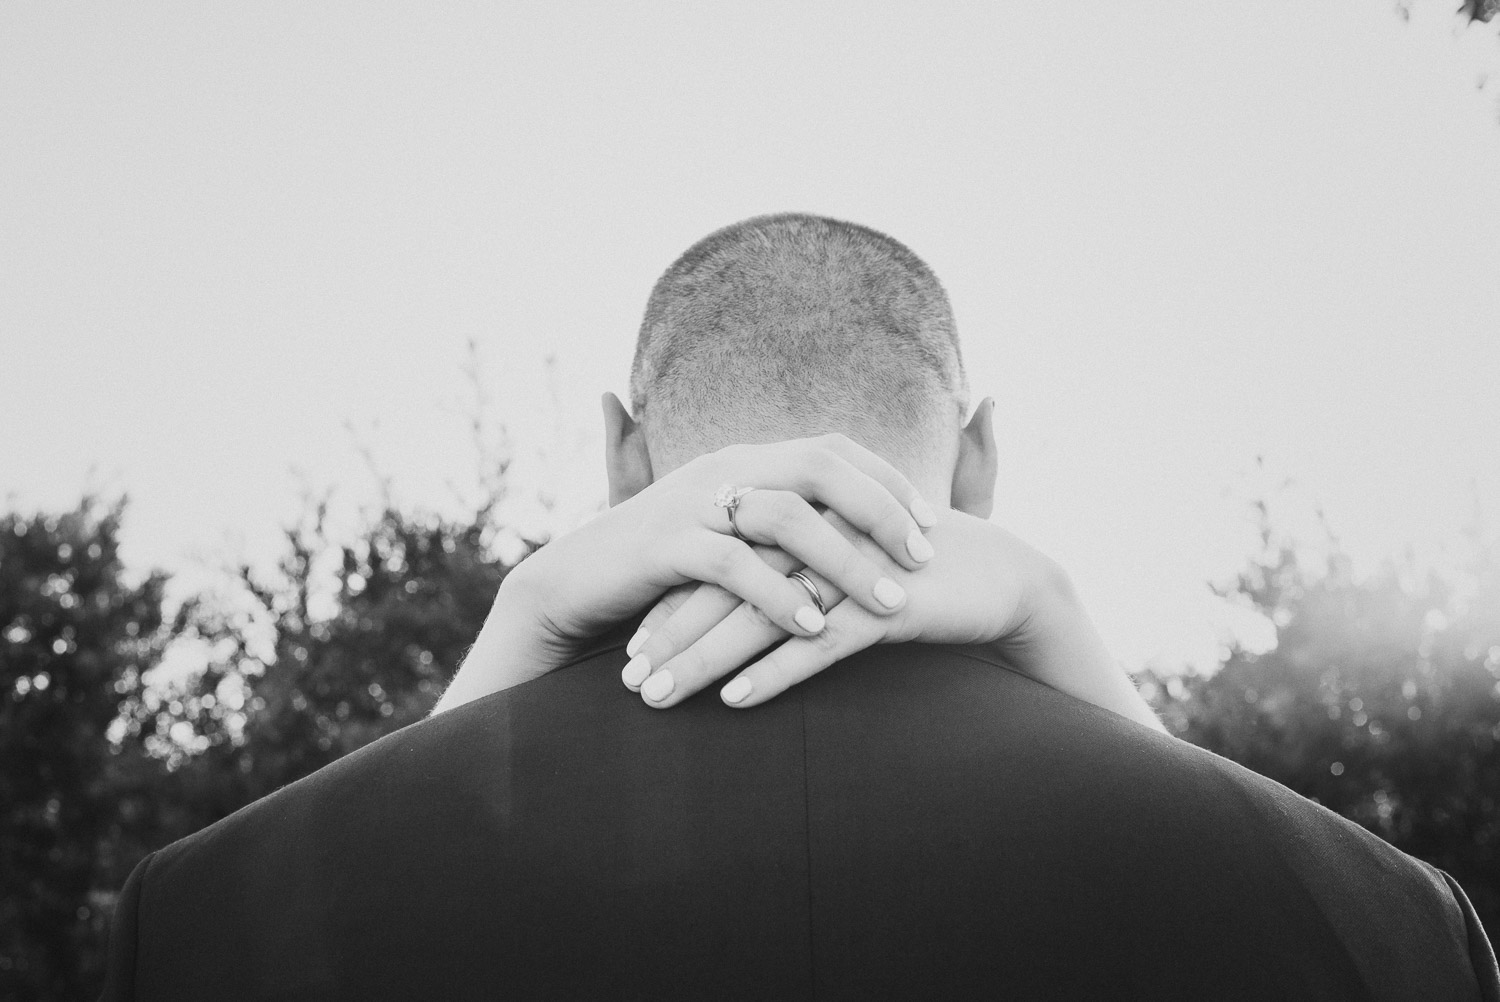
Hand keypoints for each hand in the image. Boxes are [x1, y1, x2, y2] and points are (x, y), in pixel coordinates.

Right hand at [434, 434, 938, 712]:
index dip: (887, 481)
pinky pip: (732, 565)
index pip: (833, 450)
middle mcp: (724, 469)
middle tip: (926, 557)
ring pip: (785, 516)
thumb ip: (778, 528)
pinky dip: (778, 596)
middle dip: (881, 510)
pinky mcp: (664, 547)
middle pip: (820, 467)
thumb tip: (844, 540)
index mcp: (746, 461)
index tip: (933, 521)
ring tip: (890, 603)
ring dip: (843, 560)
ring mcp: (692, 504)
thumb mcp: (725, 535)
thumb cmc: (662, 568)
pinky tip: (814, 630)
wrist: (572, 580)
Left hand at [626, 510, 1165, 732]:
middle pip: (725, 586)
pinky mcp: (884, 604)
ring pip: (760, 616)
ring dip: (704, 659)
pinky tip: (736, 699)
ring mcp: (849, 568)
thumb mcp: (847, 565)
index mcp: (802, 522)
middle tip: (628, 680)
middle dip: (672, 635)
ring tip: (658, 697)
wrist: (1000, 576)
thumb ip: (796, 572)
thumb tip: (740, 604)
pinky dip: (775, 672)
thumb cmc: (915, 575)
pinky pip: (820, 643)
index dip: (673, 605)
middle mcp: (817, 537)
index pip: (721, 562)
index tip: (631, 648)